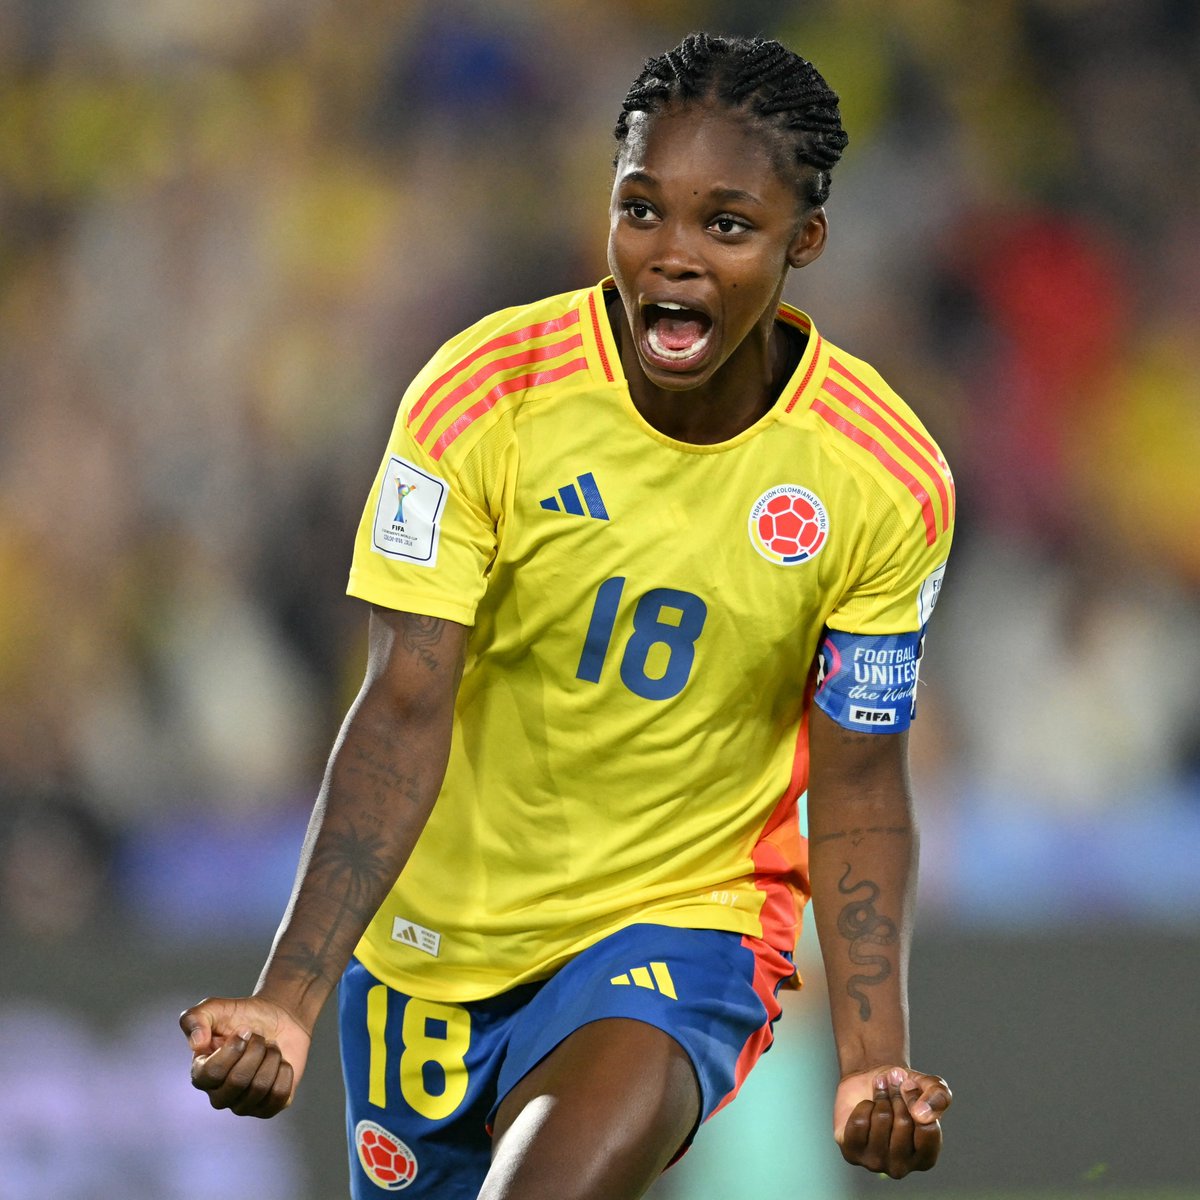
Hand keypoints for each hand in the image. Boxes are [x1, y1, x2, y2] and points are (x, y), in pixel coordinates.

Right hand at [179, 995, 311, 1118]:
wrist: (280, 1018)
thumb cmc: (243, 1015)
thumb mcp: (215, 1008)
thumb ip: (195, 1018)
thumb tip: (196, 1043)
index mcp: (202, 1075)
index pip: (212, 1073)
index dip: (233, 1049)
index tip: (244, 1029)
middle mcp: (220, 1095)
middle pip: (239, 1081)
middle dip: (256, 1050)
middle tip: (259, 1039)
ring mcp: (244, 1105)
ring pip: (261, 1087)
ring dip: (271, 1058)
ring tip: (270, 1049)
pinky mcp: (269, 1107)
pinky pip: (280, 1096)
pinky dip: (285, 1072)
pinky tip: (280, 1063)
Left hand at [833, 1065, 950, 1177]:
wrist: (873, 1082)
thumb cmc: (906, 1089)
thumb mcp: (930, 1086)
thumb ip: (938, 1097)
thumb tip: (922, 1115)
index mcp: (925, 1158)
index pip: (927, 1127)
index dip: (916, 1098)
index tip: (910, 1084)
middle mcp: (902, 1167)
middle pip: (903, 1123)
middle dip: (896, 1096)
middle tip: (893, 1086)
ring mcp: (876, 1163)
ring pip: (881, 1120)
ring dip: (880, 1097)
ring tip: (880, 1094)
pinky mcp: (852, 1153)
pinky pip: (859, 1122)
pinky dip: (863, 1106)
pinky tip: (866, 1108)